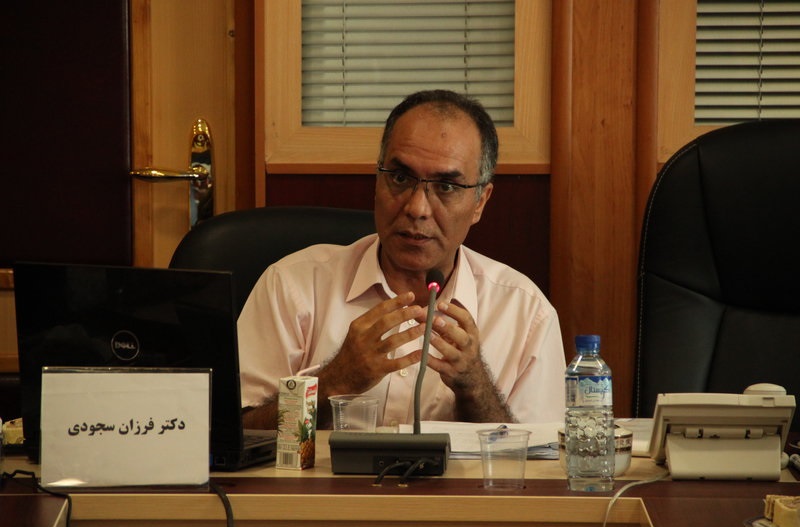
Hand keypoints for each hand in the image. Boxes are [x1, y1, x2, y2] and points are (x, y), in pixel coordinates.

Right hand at [318, 292, 425, 395]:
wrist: (339, 377)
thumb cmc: (352, 353)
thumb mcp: (356, 333)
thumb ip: (373, 322)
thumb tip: (396, 309)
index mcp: (359, 326)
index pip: (380, 309)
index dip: (397, 301)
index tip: (411, 296)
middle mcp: (363, 338)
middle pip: (387, 322)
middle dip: (405, 314)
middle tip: (420, 310)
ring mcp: (370, 354)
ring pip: (393, 341)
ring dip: (411, 333)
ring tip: (425, 328)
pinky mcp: (377, 370)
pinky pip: (397, 363)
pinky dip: (410, 358)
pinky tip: (422, 353)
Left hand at [425, 301, 514, 421]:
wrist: (472, 378)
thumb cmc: (463, 349)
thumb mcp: (463, 333)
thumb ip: (451, 319)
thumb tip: (443, 299)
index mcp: (471, 333)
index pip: (466, 320)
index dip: (454, 311)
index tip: (440, 303)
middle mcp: (469, 347)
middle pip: (461, 336)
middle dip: (448, 327)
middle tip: (435, 319)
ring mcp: (461, 361)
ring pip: (451, 352)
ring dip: (439, 343)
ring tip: (427, 335)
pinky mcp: (451, 372)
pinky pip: (440, 366)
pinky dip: (431, 360)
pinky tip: (421, 353)